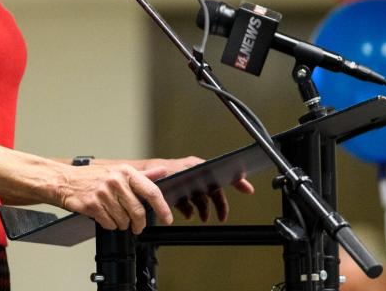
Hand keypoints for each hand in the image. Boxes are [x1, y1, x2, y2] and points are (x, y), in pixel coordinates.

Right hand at [56, 162, 173, 233]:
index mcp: (125, 171)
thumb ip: (142, 175)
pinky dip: (110, 225)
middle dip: (139, 223)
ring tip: (114, 216)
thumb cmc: (92, 177)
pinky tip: (104, 216)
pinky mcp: (93, 205)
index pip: (151, 191)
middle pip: (138, 211)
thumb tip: (162, 172)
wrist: (65, 181)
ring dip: (122, 224)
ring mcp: (104, 193)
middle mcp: (116, 181)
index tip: (168, 218)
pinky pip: (110, 224)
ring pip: (124, 220)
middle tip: (137, 226)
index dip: (162, 208)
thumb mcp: (118, 171)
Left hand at [140, 156, 254, 222]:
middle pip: (213, 189)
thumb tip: (204, 181)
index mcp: (194, 166)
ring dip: (204, 210)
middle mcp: (192, 174)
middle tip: (222, 216)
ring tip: (203, 218)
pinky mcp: (178, 193)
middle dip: (219, 204)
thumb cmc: (155, 172)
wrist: (138, 179)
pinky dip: (192, 211)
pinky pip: (190, 203)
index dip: (236, 180)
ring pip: (202, 198)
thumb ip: (190, 177)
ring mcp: (186, 184)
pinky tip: (190, 216)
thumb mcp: (175, 173)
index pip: (220, 171)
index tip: (248, 188)